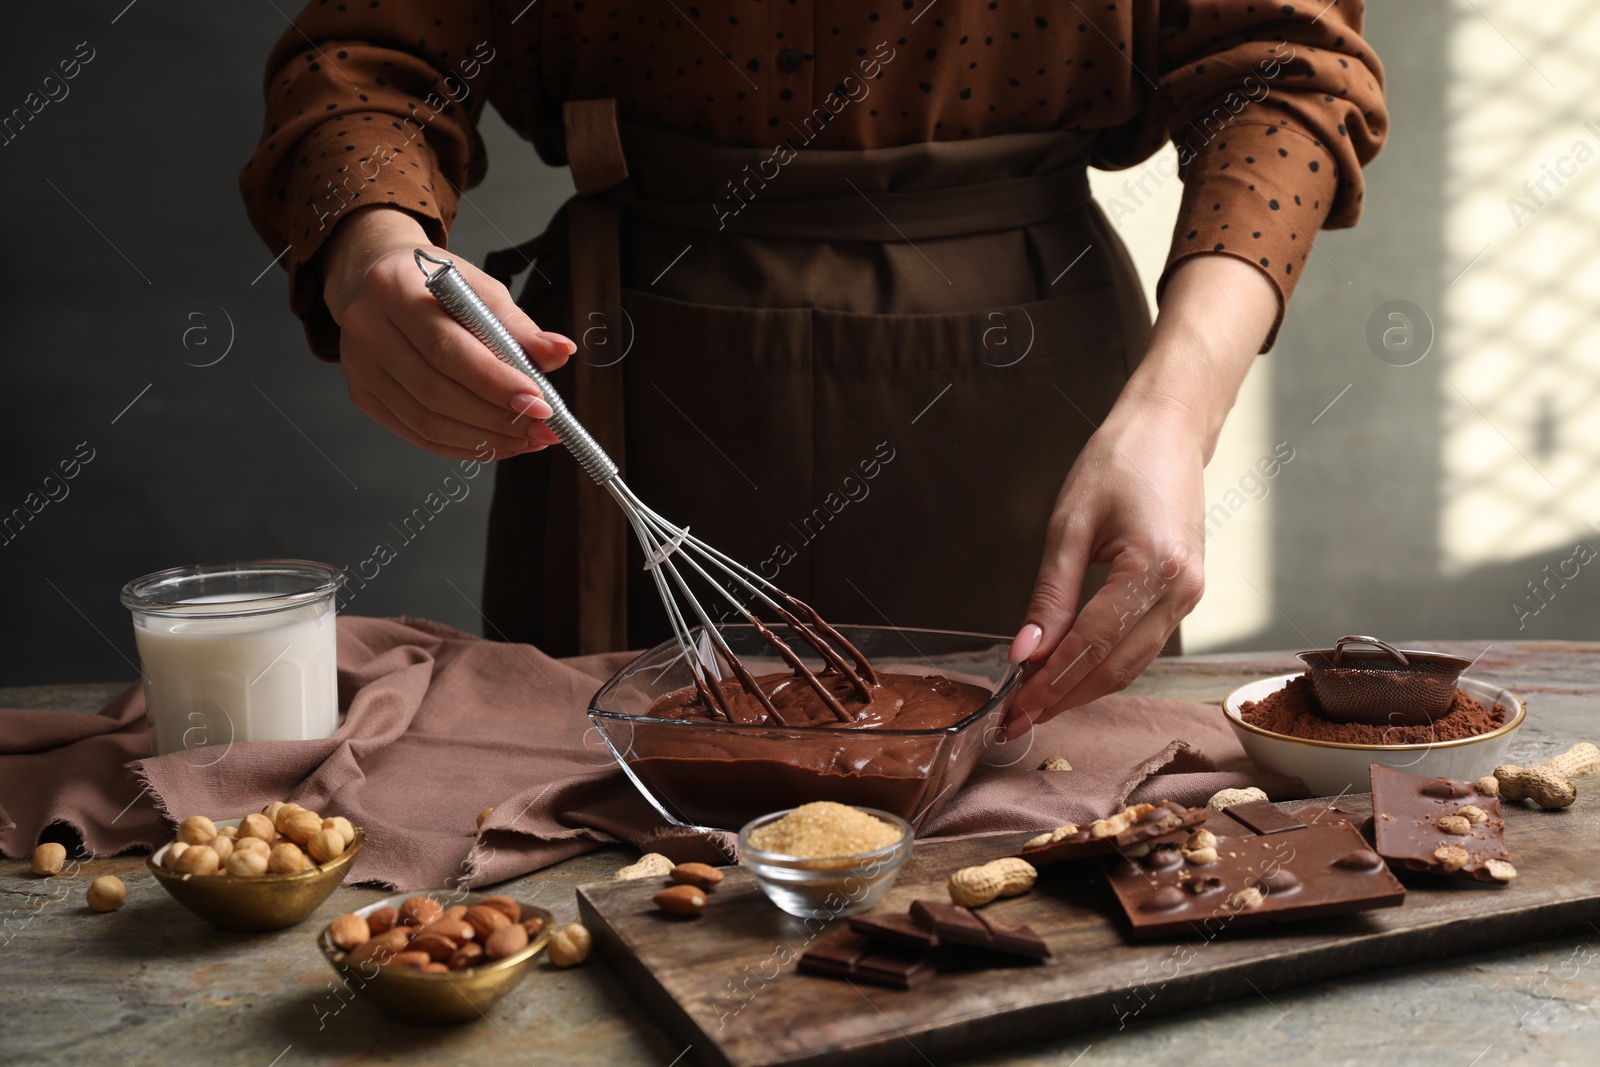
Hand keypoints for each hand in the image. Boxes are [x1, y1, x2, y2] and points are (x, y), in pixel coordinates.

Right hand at [321, 206, 574, 460]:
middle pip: (435, 391)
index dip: (495, 381)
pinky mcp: (363, 396)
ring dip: (485, 438)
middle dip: (497, 418)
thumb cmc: (433, 283)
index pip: (446, 346)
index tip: (540, 402)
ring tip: (528, 439)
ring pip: (426, 421)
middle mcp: (367, 329)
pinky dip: (462, 445)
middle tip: (543, 429)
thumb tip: (560, 353)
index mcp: (394, 288)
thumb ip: (516, 325)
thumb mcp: (478, 287)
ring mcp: (359, 367)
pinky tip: (497, 443)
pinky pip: (417, 434)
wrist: (376, 279)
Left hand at [1000, 399, 1207, 737]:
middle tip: (1018, 718)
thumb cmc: (1119, 462)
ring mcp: (1189, 596)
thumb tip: (1025, 652)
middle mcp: (1181, 590)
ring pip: (1131, 664)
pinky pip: (1141, 645)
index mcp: (1154, 568)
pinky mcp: (1185, 595)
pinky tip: (1069, 673)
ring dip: (1083, 689)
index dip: (1052, 683)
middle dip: (1064, 697)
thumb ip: (1049, 595)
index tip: (1015, 705)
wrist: (1168, 432)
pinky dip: (1104, 665)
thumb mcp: (1069, 524)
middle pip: (1115, 667)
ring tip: (1036, 703)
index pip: (1093, 645)